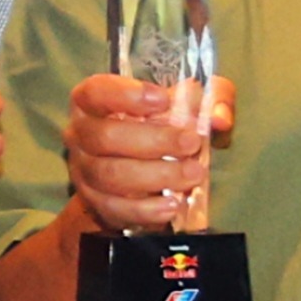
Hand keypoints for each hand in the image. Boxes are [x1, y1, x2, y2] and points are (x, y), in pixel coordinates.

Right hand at [63, 70, 235, 234]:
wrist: (143, 166)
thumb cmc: (162, 123)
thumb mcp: (191, 101)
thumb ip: (212, 98)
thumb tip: (219, 118)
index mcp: (93, 100)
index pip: (96, 92)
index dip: (126, 95)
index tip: (162, 99)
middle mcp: (81, 133)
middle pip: (104, 137)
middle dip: (152, 141)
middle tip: (191, 143)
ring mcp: (84, 170)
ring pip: (110, 175)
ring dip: (155, 176)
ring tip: (192, 175)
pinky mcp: (95, 202)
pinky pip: (114, 208)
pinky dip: (145, 209)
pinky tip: (173, 205)